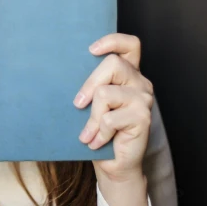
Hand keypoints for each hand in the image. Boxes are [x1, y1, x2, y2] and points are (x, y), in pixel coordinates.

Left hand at [74, 33, 153, 181]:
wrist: (113, 164)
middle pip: (113, 64)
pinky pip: (110, 118)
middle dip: (89, 84)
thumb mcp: (92, 103)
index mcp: (129, 74)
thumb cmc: (99, 131)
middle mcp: (140, 82)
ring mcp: (144, 99)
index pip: (130, 45)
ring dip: (92, 118)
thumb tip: (63, 70)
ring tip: (88, 134)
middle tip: (77, 104)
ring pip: (106, 93)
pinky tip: (97, 142)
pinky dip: (98, 132)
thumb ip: (91, 85)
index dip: (112, 41)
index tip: (92, 50)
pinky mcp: (143, 117)